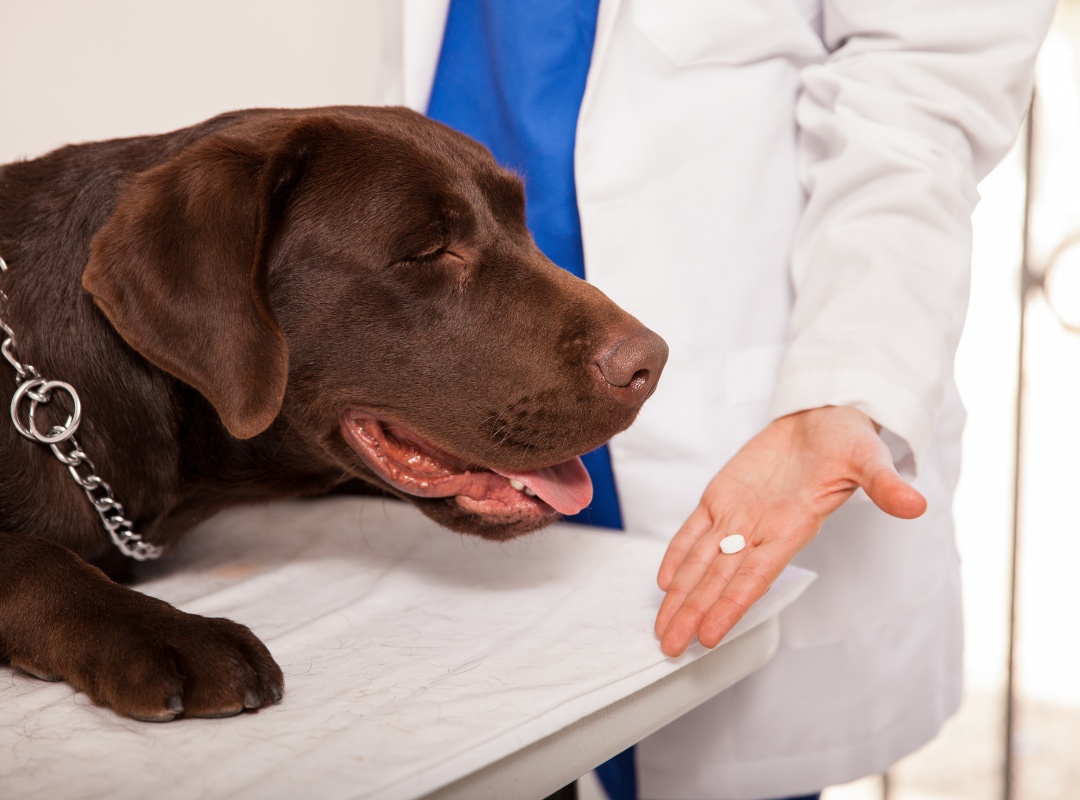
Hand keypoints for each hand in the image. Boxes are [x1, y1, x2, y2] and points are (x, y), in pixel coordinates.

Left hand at [654, 405, 926, 656]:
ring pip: (703, 562)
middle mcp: (761, 529)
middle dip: (694, 612)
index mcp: (792, 526)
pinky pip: (695, 530)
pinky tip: (664, 580)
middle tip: (670, 645)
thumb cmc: (847, 439)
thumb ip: (885, 484)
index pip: (754, 576)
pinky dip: (679, 553)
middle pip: (720, 579)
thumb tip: (916, 505)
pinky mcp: (722, 495)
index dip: (729, 606)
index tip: (709, 636)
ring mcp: (739, 514)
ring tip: (663, 627)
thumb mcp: (869, 456)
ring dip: (682, 594)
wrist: (824, 417)